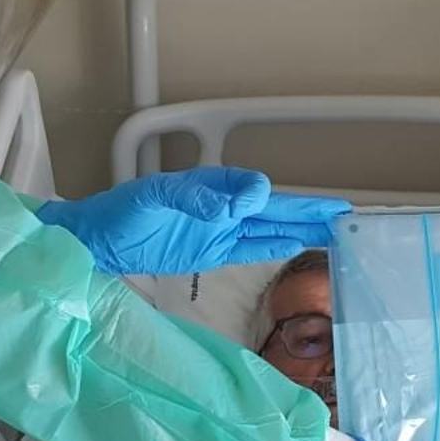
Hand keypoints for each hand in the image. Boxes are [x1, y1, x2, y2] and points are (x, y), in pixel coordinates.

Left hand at [35, 168, 349, 277]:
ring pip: (270, 229)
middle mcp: (220, 207)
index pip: (260, 194)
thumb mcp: (153, 199)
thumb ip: (196, 198)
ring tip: (337, 232)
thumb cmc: (116, 215)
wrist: (91, 242)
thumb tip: (243, 201)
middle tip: (349, 217)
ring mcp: (218, 231)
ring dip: (302, 230)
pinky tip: (299, 245)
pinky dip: (277, 247)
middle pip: (275, 210)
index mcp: (211, 188)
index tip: (325, 209)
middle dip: (310, 212)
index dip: (293, 201)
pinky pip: (253, 249)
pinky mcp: (211, 252)